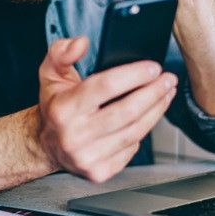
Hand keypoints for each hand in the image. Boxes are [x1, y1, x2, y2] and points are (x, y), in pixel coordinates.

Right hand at [38, 36, 177, 182]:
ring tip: (166, 94)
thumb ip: (62, 52)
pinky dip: (144, 131)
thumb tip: (81, 43)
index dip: (134, 75)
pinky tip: (149, 116)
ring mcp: (87, 157)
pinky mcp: (99, 172)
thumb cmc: (55, 106)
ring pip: (135, 131)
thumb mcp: (49, 73)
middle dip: (154, 92)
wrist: (46, 145)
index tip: (153, 68)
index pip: (105, 87)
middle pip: (128, 111)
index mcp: (63, 108)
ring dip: (157, 110)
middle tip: (168, 80)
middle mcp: (74, 135)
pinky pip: (132, 149)